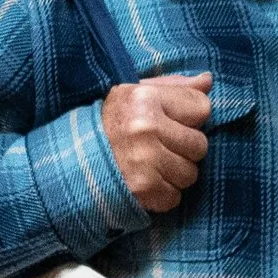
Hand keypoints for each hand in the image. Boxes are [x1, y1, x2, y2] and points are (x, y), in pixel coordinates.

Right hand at [102, 72, 211, 212]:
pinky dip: (162, 194)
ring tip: (151, 164)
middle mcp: (144, 127)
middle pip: (200, 145)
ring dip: (175, 173)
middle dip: (184, 148)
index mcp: (145, 98)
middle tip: (159, 146)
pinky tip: (145, 181)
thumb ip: (175, 87)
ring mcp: (143, 160)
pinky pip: (174, 197)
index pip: (202, 108)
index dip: (189, 117)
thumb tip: (208, 80)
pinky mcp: (142, 189)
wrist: (70, 158)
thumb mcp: (137, 94)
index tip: (169, 120)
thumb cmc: (112, 122)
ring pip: (190, 174)